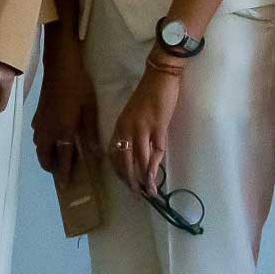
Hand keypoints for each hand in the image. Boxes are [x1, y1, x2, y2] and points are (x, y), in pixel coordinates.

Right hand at [32, 41, 101, 185]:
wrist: (60, 66)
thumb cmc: (78, 86)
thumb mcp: (90, 109)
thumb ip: (91, 134)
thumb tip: (95, 155)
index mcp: (63, 130)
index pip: (63, 158)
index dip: (65, 173)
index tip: (65, 185)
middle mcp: (48, 130)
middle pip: (45, 156)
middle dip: (52, 167)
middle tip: (62, 171)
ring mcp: (40, 123)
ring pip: (39, 147)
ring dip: (46, 155)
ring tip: (58, 157)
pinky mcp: (37, 115)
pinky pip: (38, 136)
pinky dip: (43, 144)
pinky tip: (53, 138)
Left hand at [108, 62, 184, 201]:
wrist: (160, 77)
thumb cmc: (148, 94)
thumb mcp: (135, 115)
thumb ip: (134, 132)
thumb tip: (138, 152)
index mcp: (120, 125)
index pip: (114, 154)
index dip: (120, 171)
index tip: (126, 184)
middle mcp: (127, 128)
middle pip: (124, 160)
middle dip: (130, 180)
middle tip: (136, 196)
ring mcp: (142, 128)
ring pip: (139, 159)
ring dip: (143, 178)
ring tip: (147, 192)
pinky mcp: (158, 126)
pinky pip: (155, 151)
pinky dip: (154, 166)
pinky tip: (154, 177)